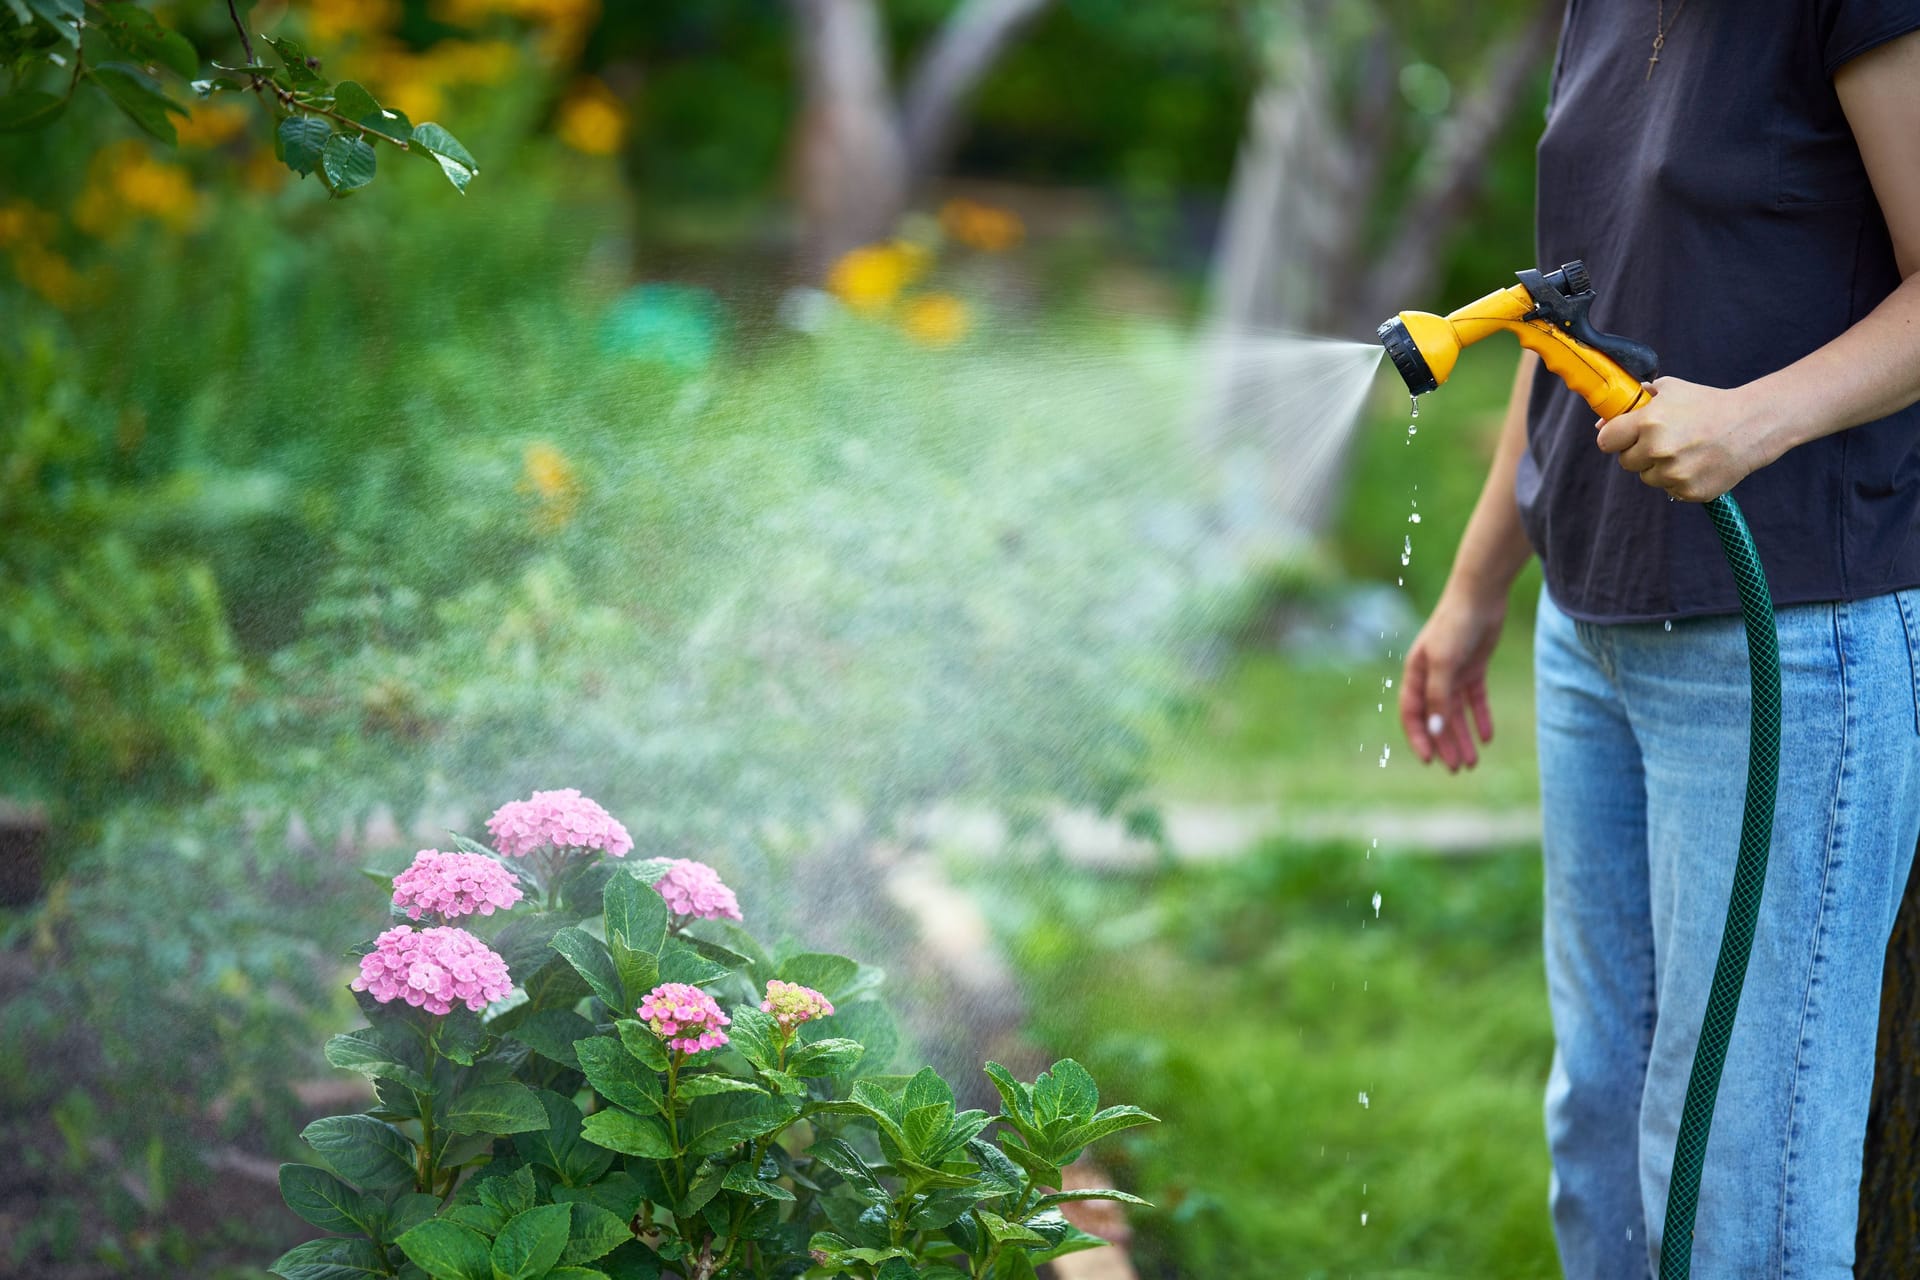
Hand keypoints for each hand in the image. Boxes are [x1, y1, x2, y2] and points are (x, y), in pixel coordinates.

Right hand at [1399, 587, 1504, 771]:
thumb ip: (1439, 696)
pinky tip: (1487, 737)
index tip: (1430, 761)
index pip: (1412, 714)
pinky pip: (1476, 700)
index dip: (1419, 738)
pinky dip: (1481, 718)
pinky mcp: (1474, 668)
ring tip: (1473, 762)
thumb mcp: (1444, 663)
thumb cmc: (1455, 625)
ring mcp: (1453, 673)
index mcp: (1415, 674)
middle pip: (1436, 718)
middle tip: (1458, 769)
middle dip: (1446, 745)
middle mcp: (1432, 676)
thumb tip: (1436, 730)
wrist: (1481, 595)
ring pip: (1457, 713)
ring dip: (1463, 737)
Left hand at [1594, 376, 1777, 501]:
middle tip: (1664, 440)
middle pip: (1625, 462)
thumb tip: (1601, 424)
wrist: (1751, 425)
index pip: (1606, 441)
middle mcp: (1658, 449)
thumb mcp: (1671, 389)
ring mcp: (1673, 473)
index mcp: (1648, 422)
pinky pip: (1668, 490)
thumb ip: (1635, 402)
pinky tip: (1697, 462)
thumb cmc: (1707, 404)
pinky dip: (1678, 480)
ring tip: (1685, 450)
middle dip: (1639, 452)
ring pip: (1647, 477)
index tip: (1623, 436)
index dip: (1614, 438)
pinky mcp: (1688, 491)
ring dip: (1659, 467)